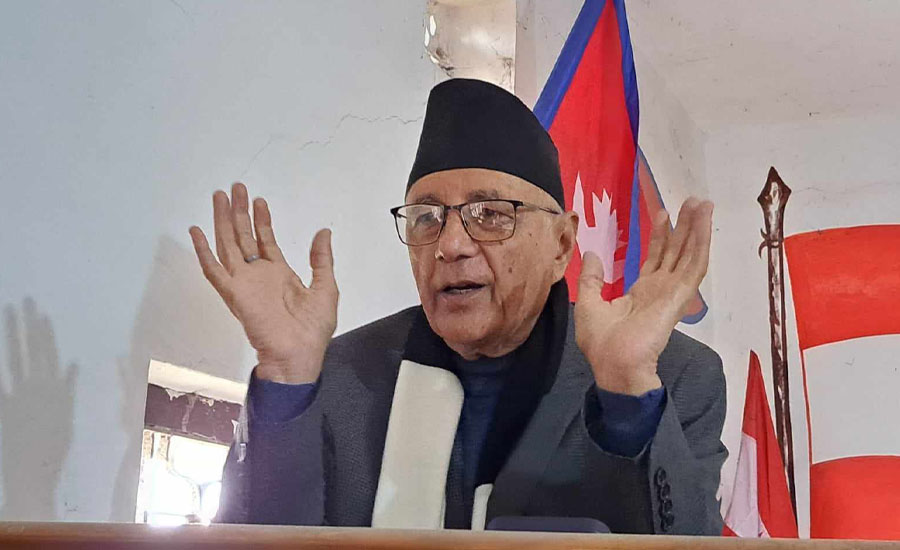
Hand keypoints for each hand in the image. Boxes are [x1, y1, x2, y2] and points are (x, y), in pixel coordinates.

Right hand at [189, 183, 338, 383]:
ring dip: (222, 221)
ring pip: (228, 245)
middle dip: (238, 212)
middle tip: (235, 188)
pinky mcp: (234, 294)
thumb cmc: (312, 331)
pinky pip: (214, 271)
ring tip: (220, 197)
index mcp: (279, 274)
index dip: (261, 220)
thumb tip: (323, 233)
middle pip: (243, 236)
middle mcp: (258, 276)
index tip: (258, 201)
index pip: (265, 240)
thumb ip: (321, 259)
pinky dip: (203, 252)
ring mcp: (244, 284)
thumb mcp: (326, 287)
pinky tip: (197, 232)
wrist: (298, 356)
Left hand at [574, 198, 712, 394]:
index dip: (660, 236)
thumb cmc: (601, 342)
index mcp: (641, 293)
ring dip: (697, 229)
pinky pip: (694, 266)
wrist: (614, 364)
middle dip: (684, 226)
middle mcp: (660, 289)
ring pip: (689, 254)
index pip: (656, 258)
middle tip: (691, 201)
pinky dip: (700, 244)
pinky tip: (704, 224)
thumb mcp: (589, 303)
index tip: (663, 214)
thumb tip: (592, 254)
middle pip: (676, 251)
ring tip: (703, 204)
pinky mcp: (680, 296)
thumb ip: (592, 278)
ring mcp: (673, 292)